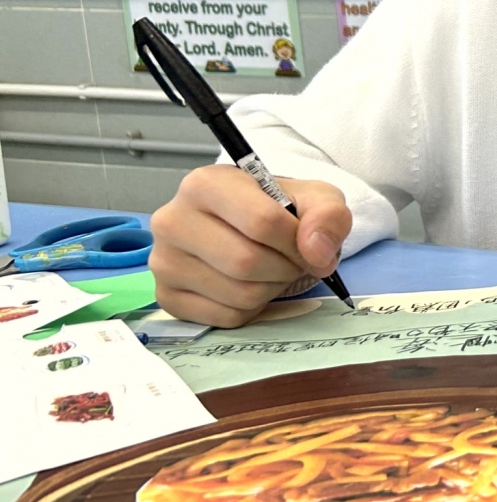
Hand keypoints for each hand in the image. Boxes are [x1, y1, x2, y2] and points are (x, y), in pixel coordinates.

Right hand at [150, 167, 351, 327]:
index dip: (298, 242)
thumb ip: (328, 215)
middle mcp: (172, 220)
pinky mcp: (167, 297)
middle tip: (292, 261)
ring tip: (272, 270)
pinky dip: (252, 309)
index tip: (310, 246)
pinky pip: (226, 317)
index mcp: (206, 184)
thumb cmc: (280, 209)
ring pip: (238, 294)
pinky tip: (249, 285)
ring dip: (271, 289)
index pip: (262, 222)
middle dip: (286, 268)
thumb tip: (317, 252)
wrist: (252, 227)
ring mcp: (163, 261)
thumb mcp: (316, 198)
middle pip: (246, 262)